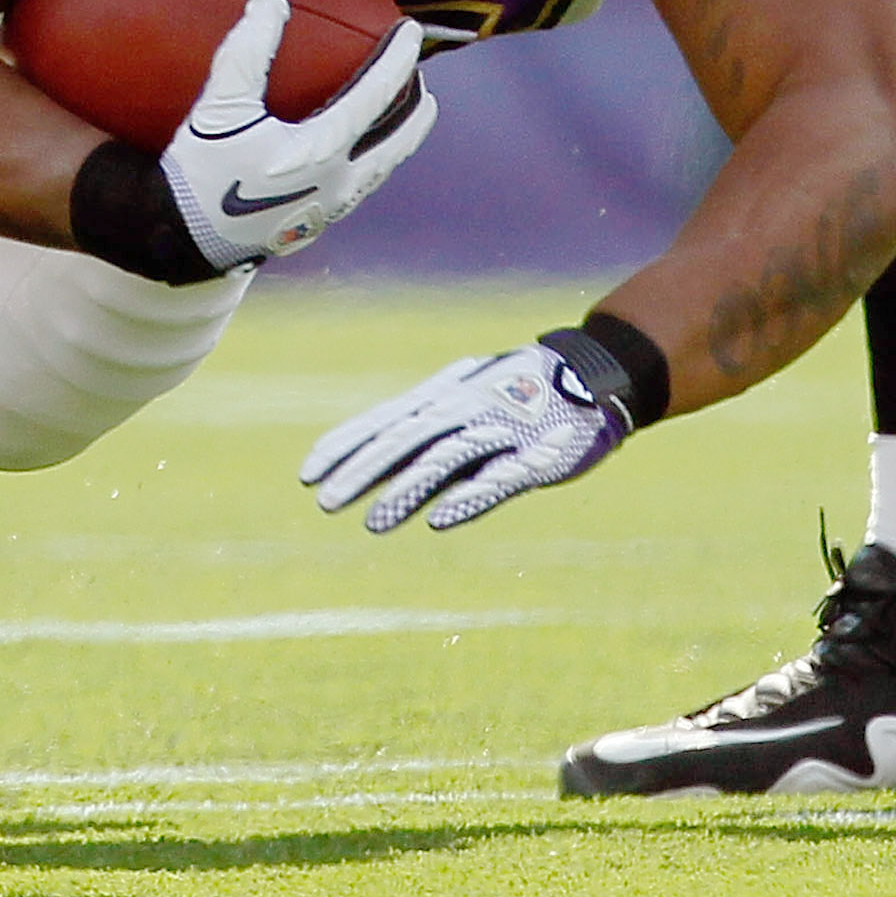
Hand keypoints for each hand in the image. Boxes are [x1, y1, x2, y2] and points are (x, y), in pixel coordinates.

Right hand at [160, 0, 434, 272]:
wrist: (183, 241)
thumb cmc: (200, 172)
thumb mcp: (219, 107)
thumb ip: (247, 51)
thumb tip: (272, 2)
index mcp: (322, 151)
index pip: (376, 96)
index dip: (398, 59)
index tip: (411, 31)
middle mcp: (338, 182)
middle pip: (398, 140)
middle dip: (416, 107)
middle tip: (421, 79)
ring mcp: (331, 208)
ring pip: (383, 167)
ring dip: (401, 136)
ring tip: (407, 115)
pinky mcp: (316, 223)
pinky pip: (361, 184)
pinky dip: (375, 157)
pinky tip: (360, 151)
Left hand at [302, 336, 628, 531]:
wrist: (589, 374)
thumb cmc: (516, 391)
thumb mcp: (464, 400)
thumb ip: (425, 433)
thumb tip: (375, 466)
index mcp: (441, 398)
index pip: (381, 421)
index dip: (344, 445)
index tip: (306, 473)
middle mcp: (461, 410)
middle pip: (402, 442)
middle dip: (361, 473)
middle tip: (324, 503)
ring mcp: (496, 432)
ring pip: (441, 461)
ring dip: (405, 492)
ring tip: (373, 522)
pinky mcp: (532, 458)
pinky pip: (495, 480)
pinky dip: (466, 498)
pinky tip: (439, 520)